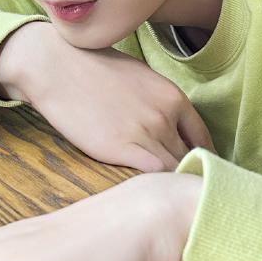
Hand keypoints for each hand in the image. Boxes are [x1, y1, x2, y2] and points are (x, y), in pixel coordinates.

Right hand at [0, 22, 214, 171]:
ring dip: (171, 182)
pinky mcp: (121, 149)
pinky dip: (155, 184)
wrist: (58, 65)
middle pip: (190, 156)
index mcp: (174, 96)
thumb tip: (170, 124)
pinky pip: (153, 175)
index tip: (195, 168)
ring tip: (166, 194)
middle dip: (188, 172)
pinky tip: (147, 190)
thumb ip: (160, 102)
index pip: (203, 138)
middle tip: (182, 188)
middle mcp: (165, 116)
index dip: (202, 157)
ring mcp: (145, 133)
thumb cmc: (95, 67)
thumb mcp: (141, 77)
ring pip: (173, 169)